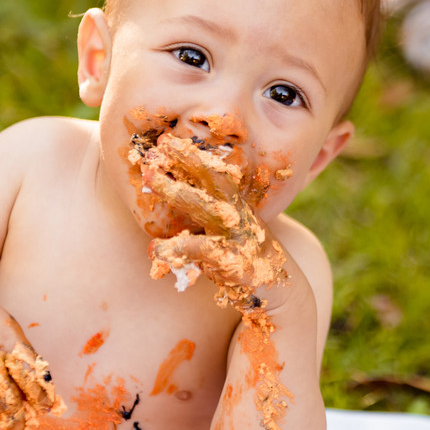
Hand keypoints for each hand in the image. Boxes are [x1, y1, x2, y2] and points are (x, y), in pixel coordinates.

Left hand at [139, 133, 287, 308]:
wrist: (280, 291)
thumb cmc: (248, 258)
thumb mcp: (233, 231)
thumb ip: (211, 215)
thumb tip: (178, 197)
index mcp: (238, 207)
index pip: (216, 173)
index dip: (193, 156)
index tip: (167, 139)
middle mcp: (239, 216)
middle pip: (212, 181)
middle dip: (187, 160)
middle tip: (157, 146)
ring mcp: (237, 237)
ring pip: (205, 207)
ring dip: (176, 190)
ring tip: (148, 177)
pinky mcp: (233, 262)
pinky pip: (200, 252)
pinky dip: (176, 250)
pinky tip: (154, 249)